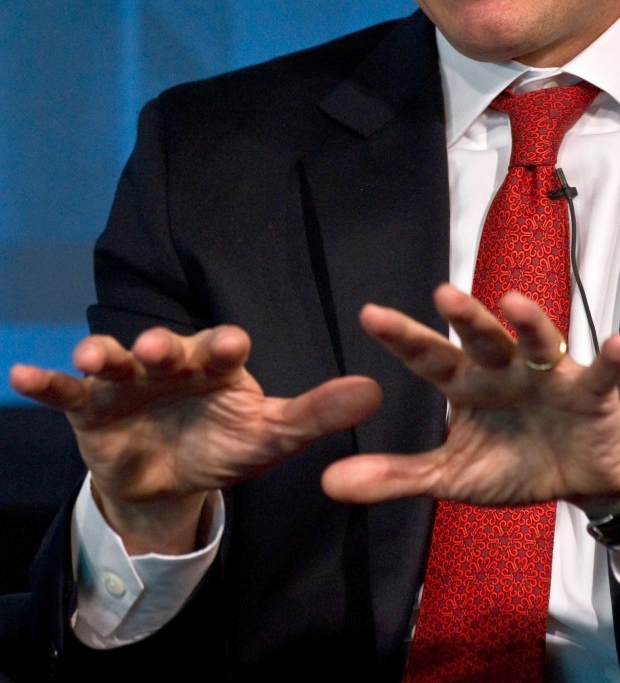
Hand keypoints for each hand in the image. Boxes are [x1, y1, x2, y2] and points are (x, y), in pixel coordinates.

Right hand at [11, 325, 381, 552]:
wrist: (168, 480)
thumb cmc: (224, 444)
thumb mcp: (270, 436)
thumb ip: (318, 414)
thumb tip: (377, 391)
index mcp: (216, 364)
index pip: (222, 347)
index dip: (223, 345)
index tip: (228, 347)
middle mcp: (170, 362)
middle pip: (164, 348)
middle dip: (158, 347)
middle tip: (156, 350)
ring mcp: (127, 381)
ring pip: (114, 359)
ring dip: (103, 354)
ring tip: (93, 356)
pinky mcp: (91, 406)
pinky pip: (66, 390)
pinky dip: (47, 381)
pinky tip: (20, 375)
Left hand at [323, 285, 619, 514]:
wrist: (585, 477)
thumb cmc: (518, 463)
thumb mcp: (454, 476)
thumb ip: (397, 475)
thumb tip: (329, 481)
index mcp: (469, 384)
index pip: (431, 356)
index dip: (403, 337)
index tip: (370, 314)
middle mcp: (507, 368)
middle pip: (483, 337)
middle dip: (465, 316)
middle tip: (443, 294)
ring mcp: (552, 376)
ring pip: (539, 342)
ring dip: (530, 322)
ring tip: (514, 303)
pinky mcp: (594, 392)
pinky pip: (603, 374)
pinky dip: (612, 360)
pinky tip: (618, 344)